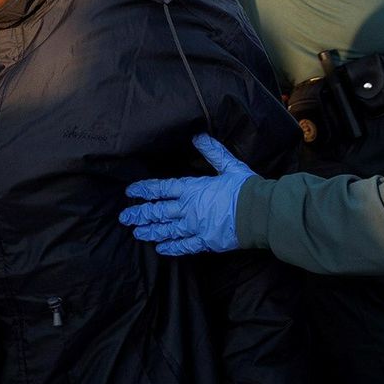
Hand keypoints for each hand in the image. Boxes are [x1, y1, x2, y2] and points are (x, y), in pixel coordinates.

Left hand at [119, 133, 252, 254]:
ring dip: (150, 231)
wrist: (259, 212)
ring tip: (137, 233)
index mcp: (192, 188)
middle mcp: (189, 208)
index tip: (130, 192)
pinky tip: (161, 249)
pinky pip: (184, 246)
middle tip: (124, 218)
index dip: (144, 189)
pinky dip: (172, 248)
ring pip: (166, 230)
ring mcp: (195, 227)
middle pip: (158, 211)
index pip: (161, 188)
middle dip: (140, 214)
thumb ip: (212, 151)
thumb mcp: (229, 165)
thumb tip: (198, 135)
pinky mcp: (205, 242)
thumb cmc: (245, 188)